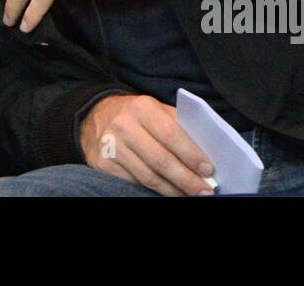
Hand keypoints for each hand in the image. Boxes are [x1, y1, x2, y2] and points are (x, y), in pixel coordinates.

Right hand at [80, 94, 215, 196]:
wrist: (95, 116)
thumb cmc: (136, 115)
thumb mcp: (156, 109)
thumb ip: (178, 125)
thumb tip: (205, 153)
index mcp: (142, 108)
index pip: (171, 134)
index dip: (191, 154)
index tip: (208, 170)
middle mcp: (124, 126)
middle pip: (160, 160)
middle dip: (186, 179)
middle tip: (205, 190)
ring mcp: (111, 146)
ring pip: (148, 176)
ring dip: (173, 190)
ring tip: (190, 195)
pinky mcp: (103, 164)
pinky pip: (134, 182)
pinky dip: (154, 191)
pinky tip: (169, 193)